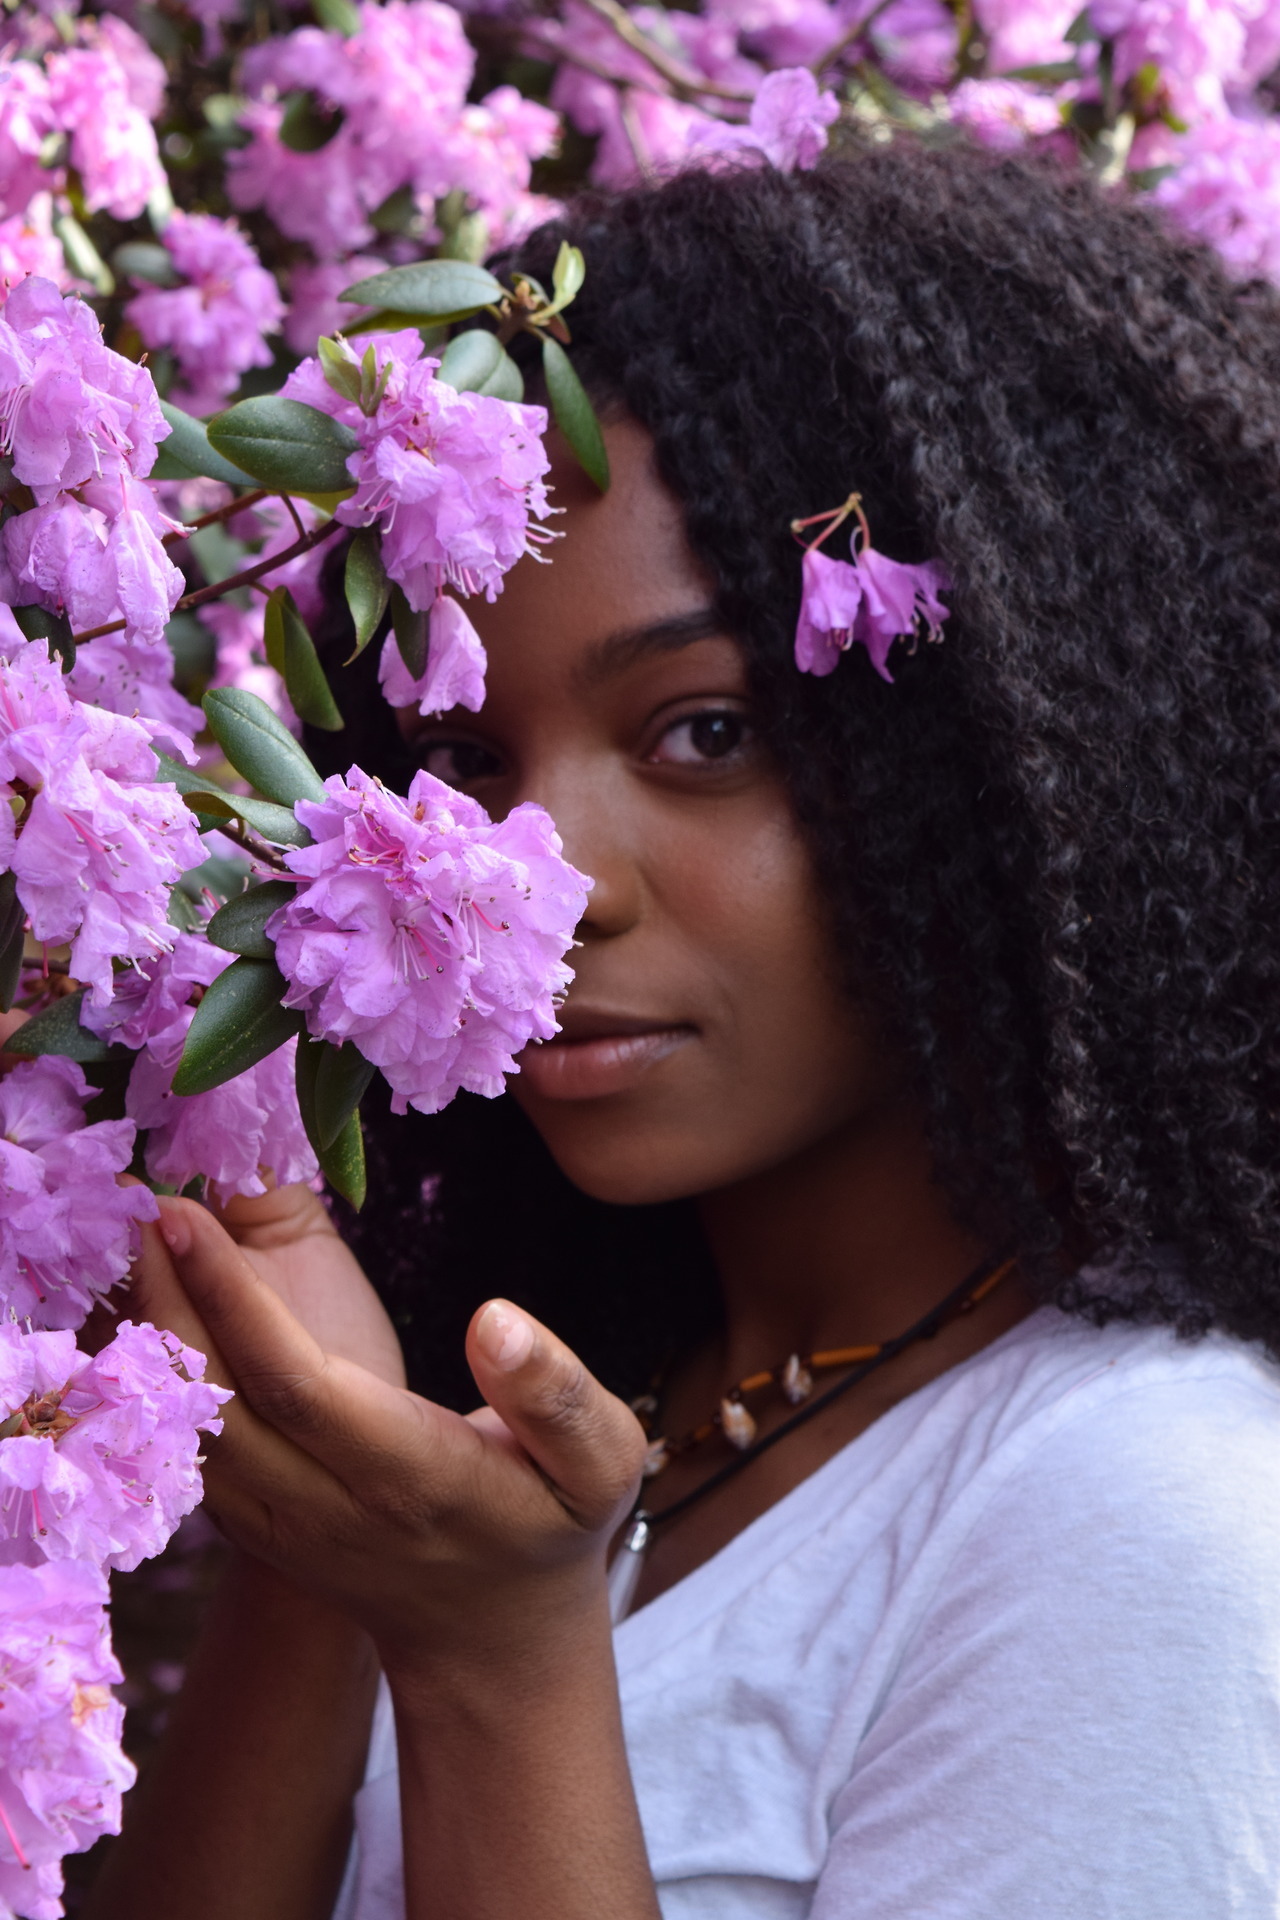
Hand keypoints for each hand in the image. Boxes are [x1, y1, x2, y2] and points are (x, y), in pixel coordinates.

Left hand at [130, 1198, 646, 1669]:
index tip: (188, 1212)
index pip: (296, 1383)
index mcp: (410, 1475)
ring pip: (182, 1427)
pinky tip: (148, 1301)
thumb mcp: (597, 1464)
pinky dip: (151, 1376)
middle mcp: (325, 1506)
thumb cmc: (552, 1525)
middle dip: (163, 1294)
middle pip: (214, 1400)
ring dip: (144, 1332)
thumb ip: (557, 1394)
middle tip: (136, 1195)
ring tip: (132, 1233)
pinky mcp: (253, 1524)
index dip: (232, 1296)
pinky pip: (183, 1444)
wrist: (492, 1638)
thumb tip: (494, 1318)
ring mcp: (277, 1526)